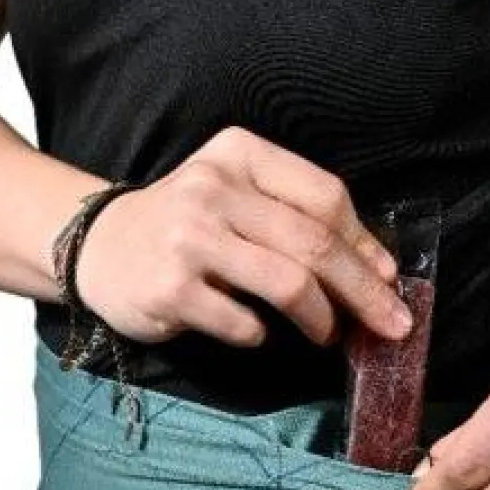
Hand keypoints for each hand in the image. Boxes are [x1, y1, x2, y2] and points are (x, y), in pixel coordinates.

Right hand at [71, 125, 412, 346]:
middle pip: (315, 243)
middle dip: (364, 292)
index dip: (365, 244)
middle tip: (391, 325)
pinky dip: (263, 335)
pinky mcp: (170, 288)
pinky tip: (259, 332)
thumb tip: (379, 270)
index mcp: (239, 155)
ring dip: (322, 319)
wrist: (98, 246)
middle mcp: (212, 188)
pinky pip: (244, 323)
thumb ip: (301, 218)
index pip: (325, 196)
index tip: (388, 280)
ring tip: (330, 335)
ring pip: (288, 284)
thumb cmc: (189, 225)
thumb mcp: (240, 196)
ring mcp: (188, 238)